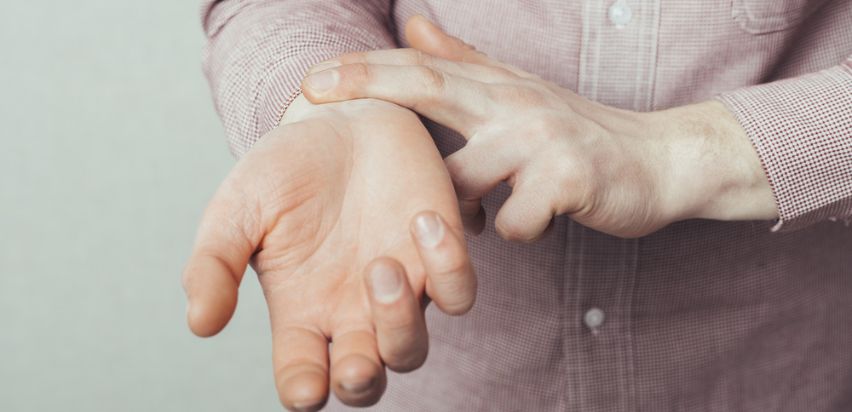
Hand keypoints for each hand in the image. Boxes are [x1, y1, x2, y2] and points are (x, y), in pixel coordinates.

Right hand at [182, 97, 475, 410]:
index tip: (304, 387)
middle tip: (355, 364)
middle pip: (364, 383)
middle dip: (361, 383)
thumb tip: (200, 324)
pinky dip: (449, 268)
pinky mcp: (437, 255)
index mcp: (299, 311)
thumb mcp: (237, 209)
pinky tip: (422, 220)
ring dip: (399, 322)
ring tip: (379, 265)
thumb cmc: (285, 168)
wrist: (340, 117)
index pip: (301, 376)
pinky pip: (457, 292)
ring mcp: (398, 288)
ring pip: (411, 350)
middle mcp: (350, 312)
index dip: (304, 392)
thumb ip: (213, 264)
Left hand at [301, 16, 777, 239]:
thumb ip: (464, 63)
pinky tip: (532, 225)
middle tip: (312, 90)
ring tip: (473, 217)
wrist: (661, 160)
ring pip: (464, 180)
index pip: (420, 68)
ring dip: (453, 209)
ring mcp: (542, 140)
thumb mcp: (518, 92)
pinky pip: (515, 222)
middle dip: (367, 86)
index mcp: (496, 89)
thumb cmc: (577, 133)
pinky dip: (514, 231)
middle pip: (429, 87)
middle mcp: (513, 105)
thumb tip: (414, 25)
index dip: (364, 68)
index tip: (310, 79)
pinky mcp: (570, 181)